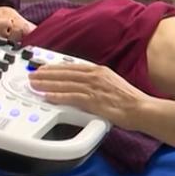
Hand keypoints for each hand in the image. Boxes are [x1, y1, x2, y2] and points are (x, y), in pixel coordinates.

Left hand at [28, 63, 150, 128]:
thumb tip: (84, 85)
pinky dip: (58, 96)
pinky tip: (48, 96)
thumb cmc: (130, 100)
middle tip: (33, 75)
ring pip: (65, 83)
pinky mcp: (94, 100)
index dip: (56, 67)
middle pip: (65, 73)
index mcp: (99, 71)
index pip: (72, 67)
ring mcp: (94, 87)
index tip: (44, 68)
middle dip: (47, 74)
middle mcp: (95, 76)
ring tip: (35, 84)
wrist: (142, 108)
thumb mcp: (112, 84)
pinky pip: (72, 97)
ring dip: (47, 84)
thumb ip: (97, 83)